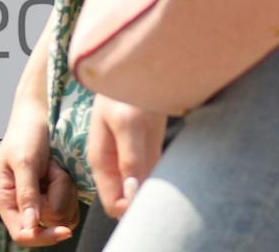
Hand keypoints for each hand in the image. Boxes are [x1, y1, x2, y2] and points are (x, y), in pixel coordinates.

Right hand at [0, 93, 77, 243]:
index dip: (43, 237)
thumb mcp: (25, 162)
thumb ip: (27, 194)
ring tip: (54, 168)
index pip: (22, 234)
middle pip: (48, 223)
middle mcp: (21, 204)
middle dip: (57, 196)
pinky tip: (60, 172)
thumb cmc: (25, 133)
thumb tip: (30, 226)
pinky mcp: (53, 196)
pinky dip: (71, 190)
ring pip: (62, 216)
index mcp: (5, 198)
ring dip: (65, 190)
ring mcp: (39, 201)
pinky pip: (71, 207)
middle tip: (51, 170)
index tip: (64, 230)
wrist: (38, 115)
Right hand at [86, 97, 166, 219]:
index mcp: (102, 162)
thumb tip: (131, 195)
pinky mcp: (148, 154)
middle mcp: (115, 165)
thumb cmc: (127, 92)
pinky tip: (176, 180)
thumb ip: (129, 160)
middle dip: (144, 205)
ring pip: (142, 192)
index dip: (130, 209)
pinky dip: (164, 184)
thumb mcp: (128, 124)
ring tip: (173, 190)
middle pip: (127, 201)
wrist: (139, 69)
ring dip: (156, 195)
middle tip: (165, 199)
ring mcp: (132, 160)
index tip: (151, 203)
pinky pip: (154, 179)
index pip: (112, 204)